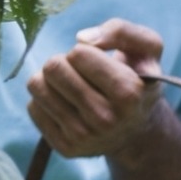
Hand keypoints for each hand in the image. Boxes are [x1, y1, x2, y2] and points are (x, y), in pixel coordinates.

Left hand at [24, 18, 164, 157]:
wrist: (137, 129)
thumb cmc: (138, 79)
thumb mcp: (147, 49)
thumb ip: (122, 31)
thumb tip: (82, 38)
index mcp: (127, 93)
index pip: (78, 54)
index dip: (83, 51)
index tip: (96, 61)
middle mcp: (106, 119)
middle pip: (53, 68)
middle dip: (64, 62)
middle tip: (80, 73)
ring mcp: (84, 137)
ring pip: (36, 86)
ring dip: (50, 80)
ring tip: (70, 86)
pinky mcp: (65, 148)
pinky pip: (33, 107)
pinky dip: (46, 100)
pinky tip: (66, 105)